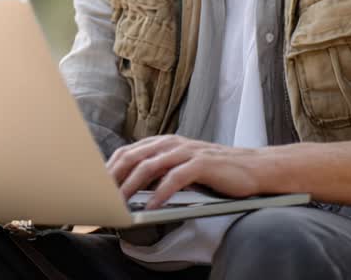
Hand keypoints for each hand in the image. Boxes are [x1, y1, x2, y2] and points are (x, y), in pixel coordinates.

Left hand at [107, 134, 264, 209]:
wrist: (254, 167)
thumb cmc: (217, 171)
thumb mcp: (183, 166)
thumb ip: (161, 171)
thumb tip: (132, 187)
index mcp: (165, 143)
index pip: (128, 152)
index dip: (109, 168)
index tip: (96, 186)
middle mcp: (172, 143)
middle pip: (133, 156)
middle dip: (114, 177)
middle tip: (102, 196)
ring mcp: (187, 151)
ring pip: (150, 165)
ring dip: (131, 185)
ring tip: (121, 202)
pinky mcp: (202, 163)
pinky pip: (175, 178)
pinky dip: (161, 193)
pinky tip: (153, 207)